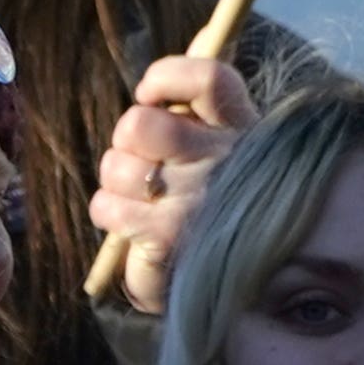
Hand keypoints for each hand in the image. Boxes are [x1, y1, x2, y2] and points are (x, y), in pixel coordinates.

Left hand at [93, 54, 256, 315]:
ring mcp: (196, 196)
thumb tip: (154, 100)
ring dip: (116, 184)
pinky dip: (111, 214)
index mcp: (243, 131)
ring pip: (116, 165)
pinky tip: (134, 228)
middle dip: (126, 143)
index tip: (150, 96)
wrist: (256, 286)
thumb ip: (205, 124)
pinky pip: (107, 207)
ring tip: (141, 202)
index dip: (165, 78)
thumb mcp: (239, 162)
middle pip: (139, 123)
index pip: (207, 78)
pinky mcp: (170, 234)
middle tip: (145, 165)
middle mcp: (224, 158)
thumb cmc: (233, 216)